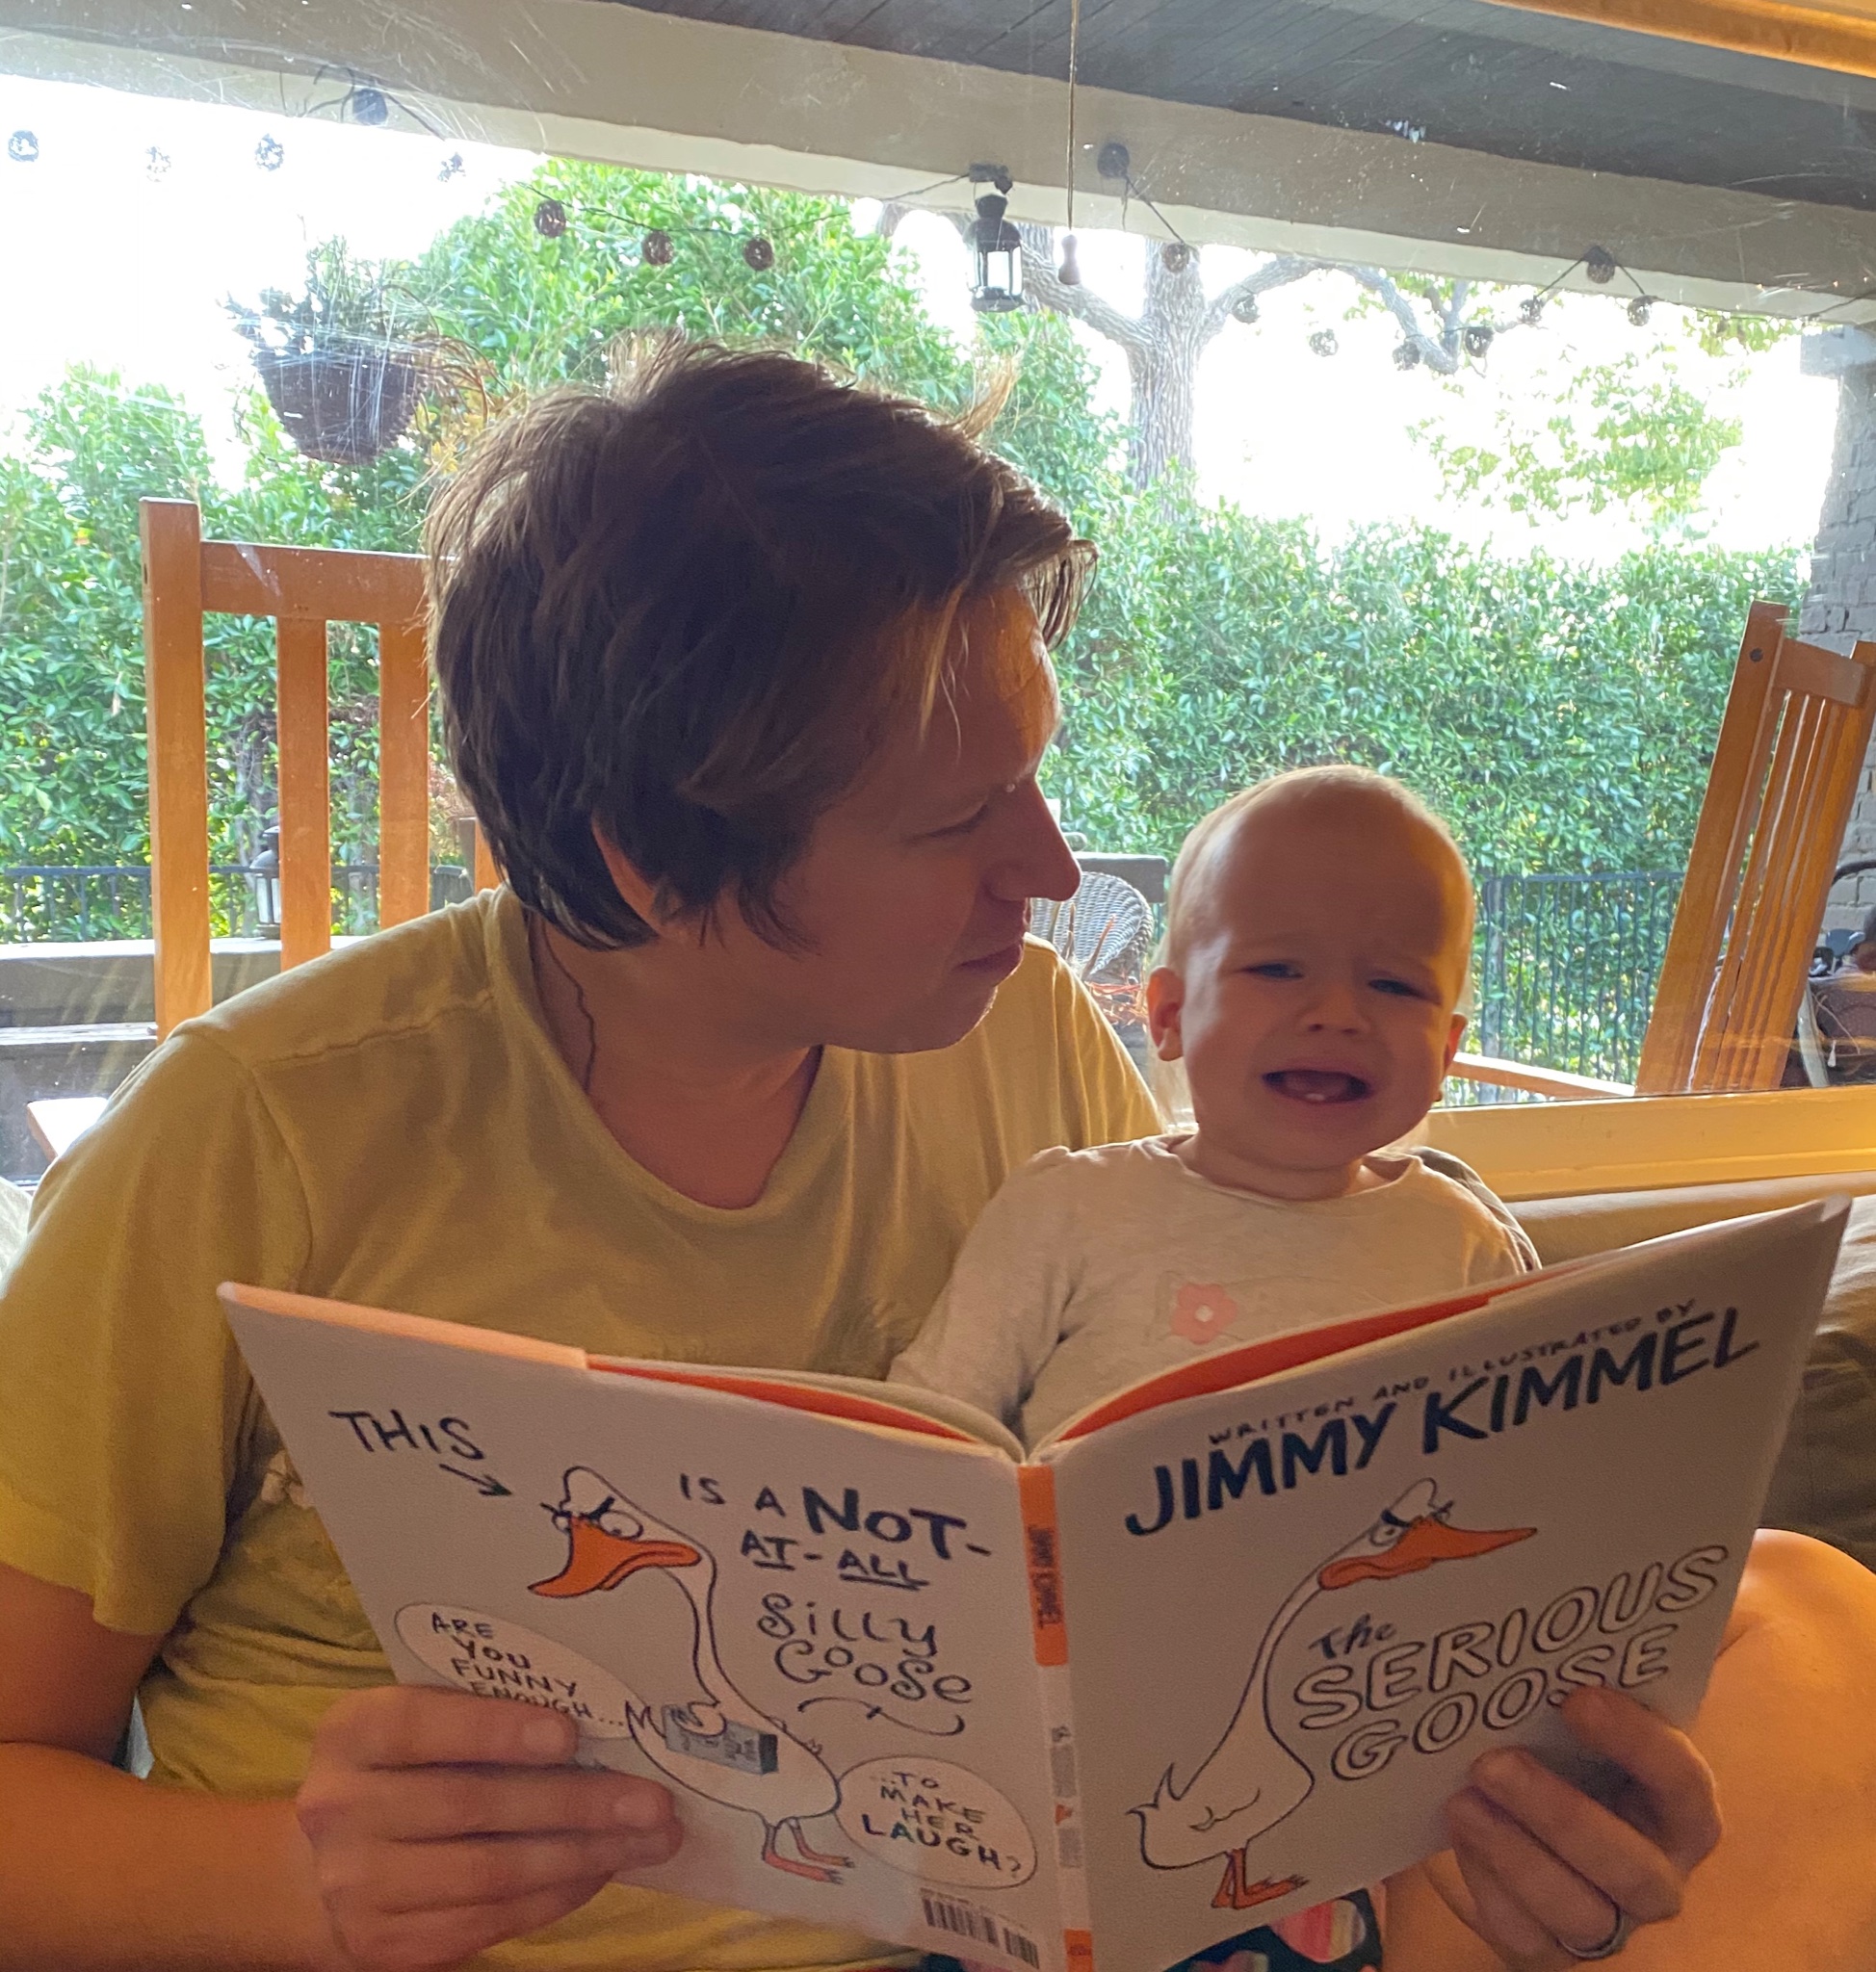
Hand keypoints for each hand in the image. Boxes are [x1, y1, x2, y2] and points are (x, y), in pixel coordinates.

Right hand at [296, 1686, 681, 1971]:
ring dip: (582, 1855)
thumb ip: (481, 1711)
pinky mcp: (387, 1945)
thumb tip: (599, 1713)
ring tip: (648, 1837)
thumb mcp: (420, 1723)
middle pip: (470, 1806)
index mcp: (352, 1733)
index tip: (567, 1733)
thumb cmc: (407, 1766)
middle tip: (650, 1799)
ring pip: (489, 1874)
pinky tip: (601, 1869)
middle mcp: (341, 1809)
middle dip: (573, 1803)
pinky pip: (489, 1921)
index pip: (418, 1726)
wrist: (331, 1860)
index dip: (493, 1729)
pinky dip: (556, 1895)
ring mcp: (358, 1886)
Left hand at [1430, 1686, 1721, 1967]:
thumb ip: (1594, 1674)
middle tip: (1492, 1760)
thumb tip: (1579, 1589)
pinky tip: (1455, 1841)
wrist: (1546, 1829)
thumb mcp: (1593, 1719)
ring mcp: (1611, 1921)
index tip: (1576, 1695)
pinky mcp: (1555, 1952)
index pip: (1681, 1782)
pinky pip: (1525, 1937)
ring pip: (1578, 1912)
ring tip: (1462, 1801)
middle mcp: (1658, 1874)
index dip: (1637, 1742)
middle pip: (1630, 1865)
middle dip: (1560, 1814)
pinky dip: (1487, 1889)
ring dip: (1515, 1856)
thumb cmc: (1574, 1756)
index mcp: (1680, 1810)